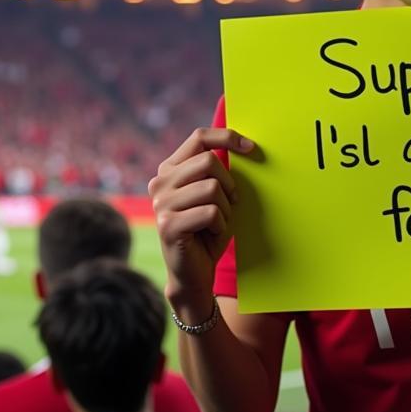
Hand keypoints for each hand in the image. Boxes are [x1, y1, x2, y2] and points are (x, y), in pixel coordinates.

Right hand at [149, 127, 254, 316]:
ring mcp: (161, 203)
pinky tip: (211, 235)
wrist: (193, 274)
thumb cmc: (208, 231)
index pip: (199, 137)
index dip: (227, 137)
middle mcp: (160, 183)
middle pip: (209, 161)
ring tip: (218, 223)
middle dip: (229, 185)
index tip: (251, 147)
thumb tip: (246, 145)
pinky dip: (220, 225)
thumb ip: (217, 171)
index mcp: (169, 170)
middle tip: (230, 205)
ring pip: (212, 188)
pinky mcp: (168, 224)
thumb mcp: (213, 195)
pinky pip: (210, 212)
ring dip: (225, 209)